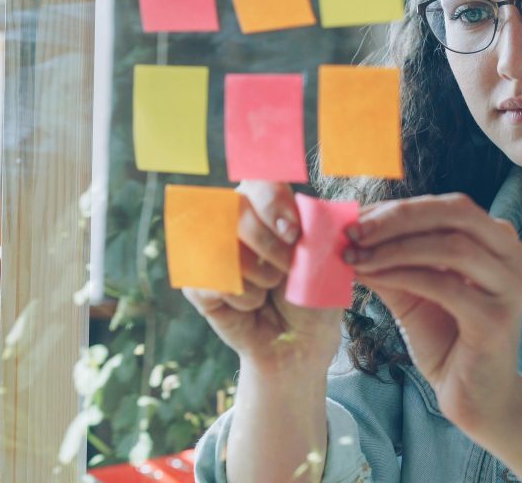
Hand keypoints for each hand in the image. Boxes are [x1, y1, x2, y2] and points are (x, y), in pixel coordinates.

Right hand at [183, 182, 341, 374]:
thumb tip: (297, 215)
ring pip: (222, 246)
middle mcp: (233, 220)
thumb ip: (315, 228)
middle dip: (268, 245)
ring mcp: (210, 250)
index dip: (273, 206)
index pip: (258, 182)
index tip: (294, 235)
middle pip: (235, 208)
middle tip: (287, 270)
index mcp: (266, 204)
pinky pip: (213, 282)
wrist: (302, 340)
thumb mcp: (325, 258)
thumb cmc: (313, 294)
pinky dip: (242, 300)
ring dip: (258, 276)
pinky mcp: (197, 283)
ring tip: (269, 289)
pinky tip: (251, 305)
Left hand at [346, 193, 521, 432]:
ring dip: (395, 247)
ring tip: (356, 257)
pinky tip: (372, 278)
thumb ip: (389, 260)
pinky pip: (444, 285)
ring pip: (451, 245)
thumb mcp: (412, 291)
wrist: (475, 398)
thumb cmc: (446, 340)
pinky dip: (402, 275)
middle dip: (398, 218)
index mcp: (499, 241)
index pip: (447, 207)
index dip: (398, 208)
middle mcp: (514, 256)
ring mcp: (510, 287)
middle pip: (456, 212)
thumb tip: (349, 233)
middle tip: (352, 230)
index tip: (354, 217)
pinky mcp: (497, 320)